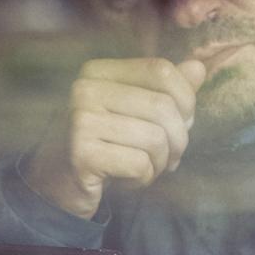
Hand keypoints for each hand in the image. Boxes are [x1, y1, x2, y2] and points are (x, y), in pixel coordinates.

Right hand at [22, 58, 206, 218]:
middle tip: (170, 157)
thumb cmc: (104, 145)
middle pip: (164, 106)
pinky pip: (140, 164)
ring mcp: (80, 121)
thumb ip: (166, 90)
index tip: (183, 123)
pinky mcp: (81, 154)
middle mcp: (85, 89)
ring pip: (155, 138)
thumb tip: (198, 67)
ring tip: (146, 168)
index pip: (161, 70)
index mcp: (98, 71)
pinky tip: (127, 180)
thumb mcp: (135, 112)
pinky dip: (144, 178)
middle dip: (178, 139)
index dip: (186, 99)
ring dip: (161, 162)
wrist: (57, 187)